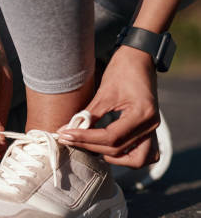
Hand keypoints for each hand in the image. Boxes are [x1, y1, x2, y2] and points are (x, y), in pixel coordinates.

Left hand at [57, 45, 160, 167]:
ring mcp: (153, 129)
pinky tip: (108, 150)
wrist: (140, 58)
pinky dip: (127, 157)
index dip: (85, 138)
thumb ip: (88, 115)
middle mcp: (151, 125)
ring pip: (137, 159)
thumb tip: (67, 130)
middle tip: (68, 139)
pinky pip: (144, 154)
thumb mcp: (104, 93)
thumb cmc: (122, 70)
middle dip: (90, 146)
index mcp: (142, 114)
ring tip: (90, 146)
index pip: (110, 137)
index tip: (65, 135)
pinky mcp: (149, 129)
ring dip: (113, 158)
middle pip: (118, 149)